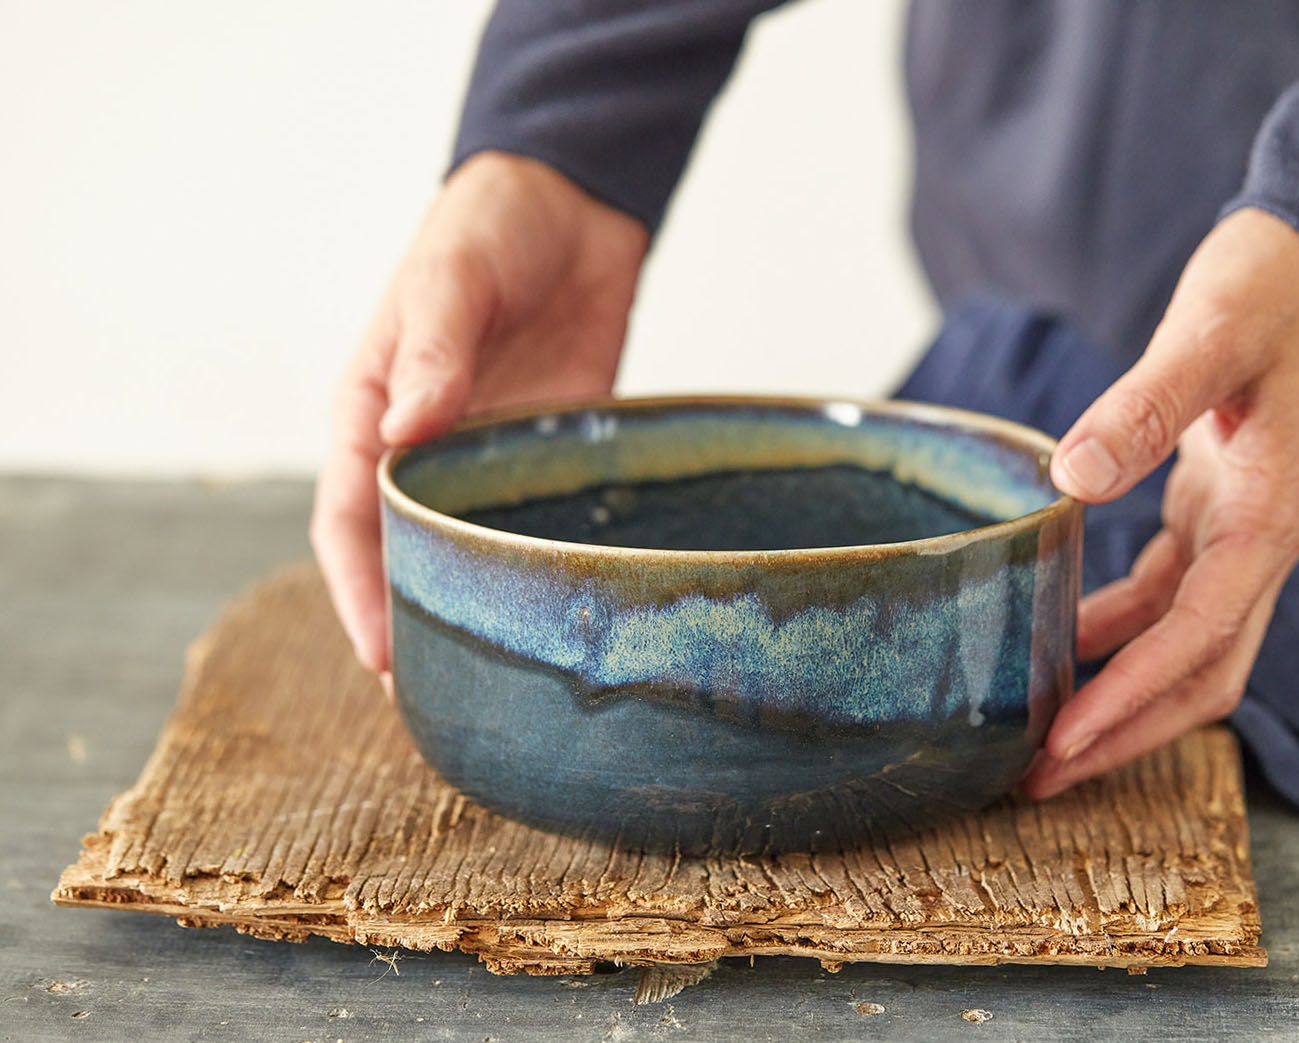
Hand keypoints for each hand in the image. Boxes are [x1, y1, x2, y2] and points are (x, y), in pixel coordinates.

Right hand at [310, 151, 647, 674]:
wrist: (571, 206)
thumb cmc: (486, 230)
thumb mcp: (451, 277)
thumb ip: (433, 348)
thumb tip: (409, 429)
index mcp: (373, 415)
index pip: (348, 520)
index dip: (357, 591)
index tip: (379, 657)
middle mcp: (426, 452)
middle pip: (406, 555)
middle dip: (413, 627)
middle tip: (435, 703)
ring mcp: (491, 461)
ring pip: (474, 555)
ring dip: (478, 615)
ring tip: (497, 686)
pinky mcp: (553, 460)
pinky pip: (544, 526)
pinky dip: (545, 574)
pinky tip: (567, 619)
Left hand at [1023, 207, 1298, 798]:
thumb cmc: (1268, 288)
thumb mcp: (1208, 332)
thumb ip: (1143, 405)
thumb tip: (1073, 480)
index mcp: (1273, 511)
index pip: (1202, 633)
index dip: (1132, 695)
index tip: (1063, 741)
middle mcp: (1268, 539)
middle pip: (1204, 673)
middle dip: (1125, 732)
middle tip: (1037, 778)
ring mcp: (1245, 533)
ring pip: (1186, 647)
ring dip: (1117, 696)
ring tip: (1036, 737)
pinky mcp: (1216, 515)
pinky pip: (1167, 598)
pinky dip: (1114, 631)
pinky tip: (1057, 645)